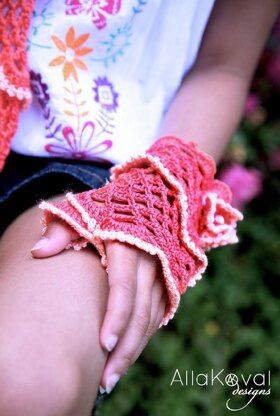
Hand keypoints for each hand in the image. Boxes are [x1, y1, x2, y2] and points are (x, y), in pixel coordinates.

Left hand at [31, 220, 167, 393]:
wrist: (154, 200)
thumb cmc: (113, 208)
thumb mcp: (86, 212)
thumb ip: (62, 230)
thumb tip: (38, 252)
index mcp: (129, 245)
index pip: (123, 287)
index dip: (116, 316)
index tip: (102, 345)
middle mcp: (151, 261)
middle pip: (140, 312)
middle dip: (124, 348)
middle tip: (106, 379)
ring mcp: (164, 273)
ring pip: (152, 318)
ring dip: (134, 348)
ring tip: (113, 375)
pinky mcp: (170, 280)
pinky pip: (159, 314)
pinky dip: (144, 336)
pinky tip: (129, 352)